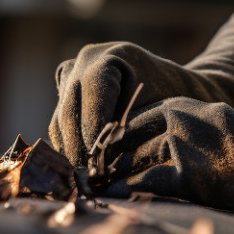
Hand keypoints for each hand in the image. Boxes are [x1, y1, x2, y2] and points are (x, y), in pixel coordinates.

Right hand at [49, 42, 233, 169]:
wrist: (172, 85)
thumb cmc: (173, 97)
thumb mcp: (156, 110)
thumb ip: (128, 129)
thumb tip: (103, 157)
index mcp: (112, 56)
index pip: (93, 98)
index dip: (93, 134)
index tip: (99, 164)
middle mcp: (86, 59)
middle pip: (70, 110)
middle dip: (79, 148)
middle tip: (89, 178)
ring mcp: (72, 72)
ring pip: (60, 119)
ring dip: (71, 150)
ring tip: (86, 176)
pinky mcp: (65, 89)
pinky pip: (59, 121)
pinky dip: (69, 144)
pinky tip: (83, 165)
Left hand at [101, 97, 233, 211]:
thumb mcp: (208, 120)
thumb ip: (177, 129)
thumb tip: (145, 148)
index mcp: (177, 107)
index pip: (127, 124)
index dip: (108, 144)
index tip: (97, 160)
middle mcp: (175, 122)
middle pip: (124, 144)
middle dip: (104, 163)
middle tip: (89, 179)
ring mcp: (182, 149)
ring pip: (131, 164)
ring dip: (112, 179)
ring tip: (98, 190)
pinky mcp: (191, 176)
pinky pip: (148, 184)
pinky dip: (130, 191)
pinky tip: (118, 198)